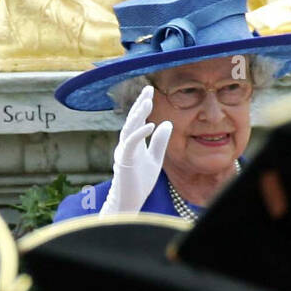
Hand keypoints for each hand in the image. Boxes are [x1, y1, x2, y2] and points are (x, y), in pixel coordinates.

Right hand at [103, 85, 171, 215]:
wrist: (130, 201)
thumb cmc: (140, 182)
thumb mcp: (155, 159)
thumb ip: (159, 142)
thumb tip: (166, 123)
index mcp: (134, 142)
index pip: (138, 120)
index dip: (143, 105)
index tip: (149, 91)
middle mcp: (127, 144)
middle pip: (132, 119)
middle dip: (140, 104)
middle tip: (148, 89)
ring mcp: (124, 152)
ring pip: (129, 128)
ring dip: (138, 114)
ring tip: (148, 102)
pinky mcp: (125, 161)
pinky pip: (131, 143)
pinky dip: (140, 133)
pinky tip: (150, 125)